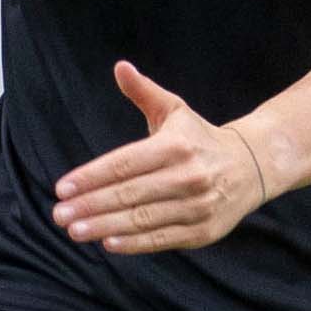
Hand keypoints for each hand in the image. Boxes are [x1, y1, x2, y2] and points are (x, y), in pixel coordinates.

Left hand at [52, 62, 275, 255]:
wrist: (252, 166)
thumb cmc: (200, 138)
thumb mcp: (175, 110)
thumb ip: (144, 92)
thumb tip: (120, 67)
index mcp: (176, 145)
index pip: (124, 164)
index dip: (91, 177)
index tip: (62, 187)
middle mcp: (189, 176)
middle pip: (129, 194)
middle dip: (90, 205)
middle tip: (59, 214)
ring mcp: (198, 206)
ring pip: (142, 219)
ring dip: (104, 226)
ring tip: (75, 230)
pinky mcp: (203, 231)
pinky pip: (162, 239)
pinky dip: (134, 243)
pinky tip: (107, 242)